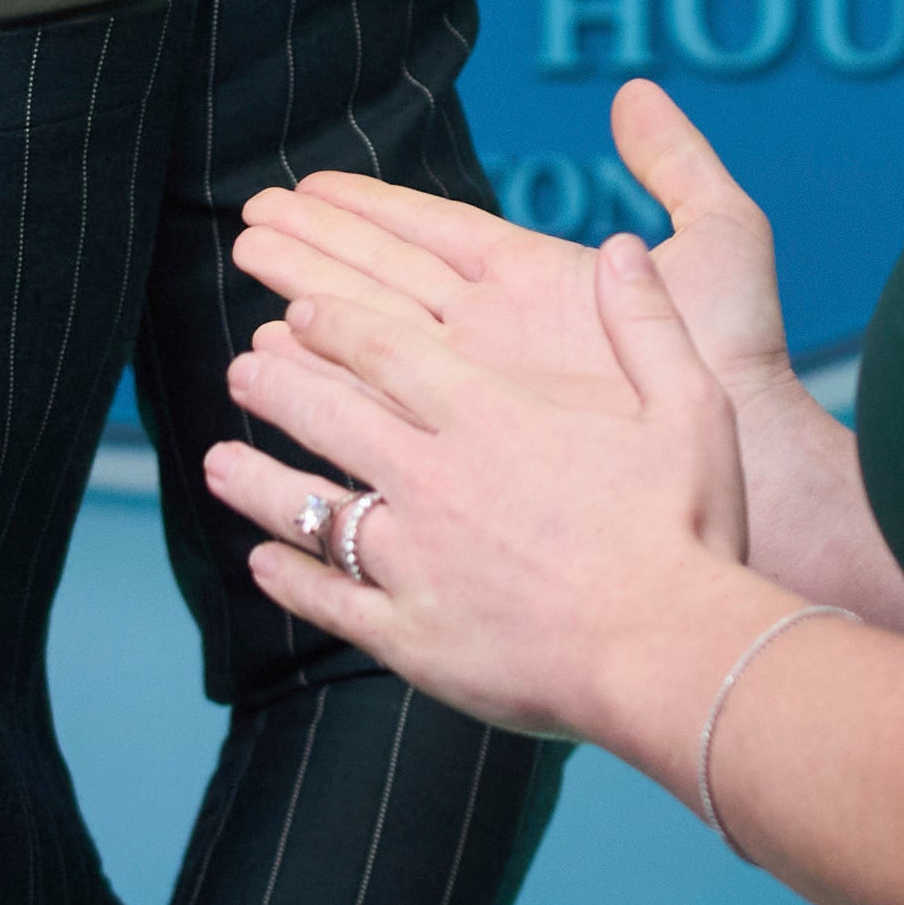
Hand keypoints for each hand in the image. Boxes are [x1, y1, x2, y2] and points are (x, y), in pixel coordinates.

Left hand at [202, 228, 764, 764]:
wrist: (669, 655)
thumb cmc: (688, 531)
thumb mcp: (690, 408)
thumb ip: (645, 325)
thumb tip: (619, 249)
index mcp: (491, 417)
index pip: (388, 351)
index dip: (335, 326)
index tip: (298, 311)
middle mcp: (434, 480)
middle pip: (329, 416)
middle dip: (277, 385)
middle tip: (240, 368)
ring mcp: (414, 562)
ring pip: (310, 509)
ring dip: (256, 480)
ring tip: (214, 461)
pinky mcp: (411, 636)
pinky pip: (331, 602)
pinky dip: (290, 579)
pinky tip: (261, 565)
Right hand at [234, 80, 798, 417]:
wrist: (754, 460)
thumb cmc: (742, 358)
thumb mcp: (719, 239)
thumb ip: (675, 163)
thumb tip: (632, 93)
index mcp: (536, 278)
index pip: (432, 230)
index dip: (370, 206)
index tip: (311, 183)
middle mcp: (496, 330)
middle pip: (384, 274)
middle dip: (316, 242)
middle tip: (250, 215)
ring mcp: (479, 384)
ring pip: (371, 327)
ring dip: (308, 293)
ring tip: (249, 261)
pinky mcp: (474, 434)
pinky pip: (385, 393)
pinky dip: (331, 369)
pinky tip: (280, 346)